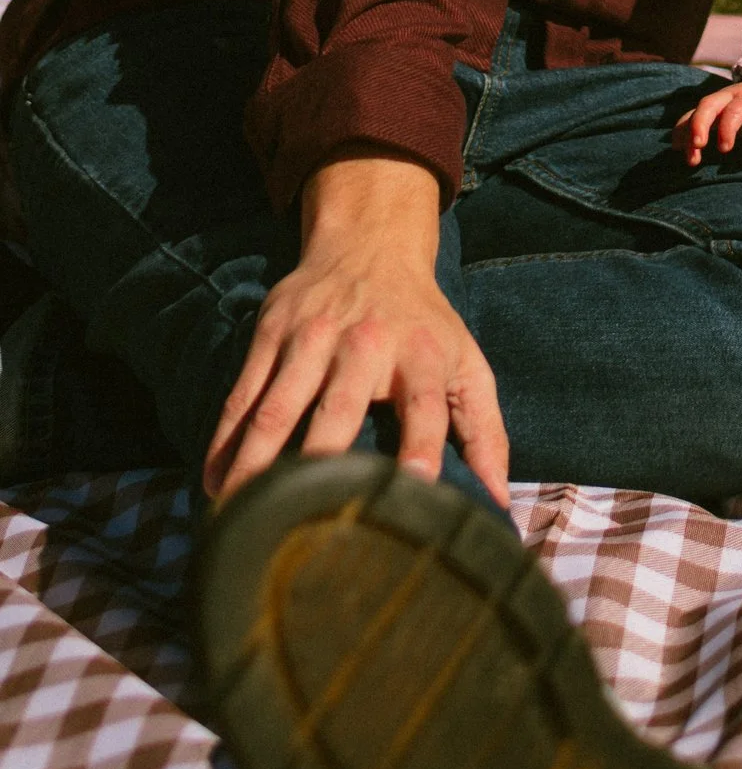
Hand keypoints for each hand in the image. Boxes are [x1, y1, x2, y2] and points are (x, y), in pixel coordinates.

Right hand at [207, 154, 508, 504]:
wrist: (371, 244)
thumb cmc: (424, 323)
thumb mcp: (467, 364)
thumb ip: (486, 432)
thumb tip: (499, 504)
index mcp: (422, 354)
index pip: (426, 406)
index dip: (422, 447)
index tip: (413, 492)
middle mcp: (366, 343)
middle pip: (337, 410)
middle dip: (318, 465)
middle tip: (300, 524)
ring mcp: (312, 336)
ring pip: (276, 408)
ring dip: (255, 464)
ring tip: (240, 516)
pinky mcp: (271, 332)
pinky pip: (242, 394)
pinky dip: (225, 441)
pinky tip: (214, 483)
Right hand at [677, 70, 741, 162]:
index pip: (734, 110)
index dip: (727, 129)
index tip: (725, 149)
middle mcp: (728, 96)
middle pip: (708, 104)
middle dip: (699, 124)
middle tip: (698, 146)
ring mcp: (716, 101)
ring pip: (695, 111)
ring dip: (687, 133)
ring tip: (690, 157)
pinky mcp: (708, 109)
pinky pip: (690, 116)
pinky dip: (681, 130)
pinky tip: (678, 148)